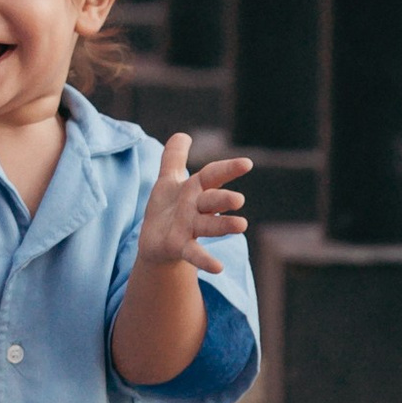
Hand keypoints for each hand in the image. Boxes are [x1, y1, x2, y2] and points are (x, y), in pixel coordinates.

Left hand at [137, 134, 250, 278]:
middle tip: (237, 200)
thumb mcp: (168, 180)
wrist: (155, 242)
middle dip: (223, 199)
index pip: (213, 175)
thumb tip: (182, 135)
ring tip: (241, 225)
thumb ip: (174, 158)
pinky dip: (206, 260)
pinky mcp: (181, 247)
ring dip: (225, 225)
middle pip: (212, 201)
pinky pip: (195, 254)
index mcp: (195, 190)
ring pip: (210, 226)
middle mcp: (197, 209)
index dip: (227, 169)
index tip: (246, 163)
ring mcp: (191, 229)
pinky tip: (218, 268)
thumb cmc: (168, 208)